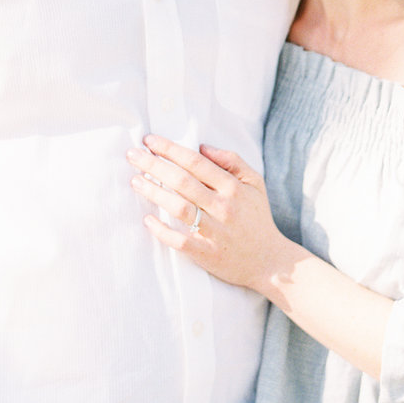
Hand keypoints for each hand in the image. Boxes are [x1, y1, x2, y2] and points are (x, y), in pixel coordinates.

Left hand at [126, 135, 291, 292]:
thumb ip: (232, 161)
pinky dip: (161, 230)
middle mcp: (223, 207)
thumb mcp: (255, 183)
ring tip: (135, 181)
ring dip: (153, 192)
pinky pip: (180, 241)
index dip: (171, 149)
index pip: (196, 162)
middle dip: (154, 165)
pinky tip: (147, 219)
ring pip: (178, 208)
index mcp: (233, 187)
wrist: (270, 262)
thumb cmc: (258, 218)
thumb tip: (203, 146)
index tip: (149, 140)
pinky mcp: (207, 254)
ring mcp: (215, 232)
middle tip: (132, 155)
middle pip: (182, 181)